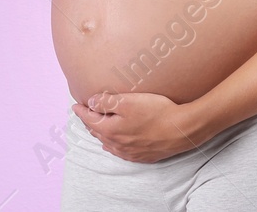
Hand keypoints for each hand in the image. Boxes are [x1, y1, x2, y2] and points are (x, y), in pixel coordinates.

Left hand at [72, 91, 204, 162]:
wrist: (181, 130)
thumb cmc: (156, 112)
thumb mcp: (129, 101)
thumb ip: (107, 101)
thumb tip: (90, 102)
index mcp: (111, 130)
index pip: (90, 119)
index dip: (81, 111)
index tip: (75, 105)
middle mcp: (117, 144)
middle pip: (97, 132)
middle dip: (89, 122)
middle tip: (85, 113)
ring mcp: (130, 152)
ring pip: (108, 143)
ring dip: (100, 133)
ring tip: (97, 126)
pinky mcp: (142, 155)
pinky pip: (120, 151)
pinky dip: (113, 145)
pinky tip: (113, 144)